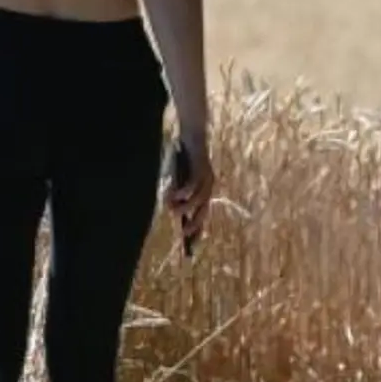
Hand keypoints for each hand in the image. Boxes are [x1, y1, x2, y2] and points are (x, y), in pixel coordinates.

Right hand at [166, 132, 215, 252]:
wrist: (192, 134)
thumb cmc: (184, 157)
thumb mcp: (179, 177)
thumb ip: (177, 192)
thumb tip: (173, 209)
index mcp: (204, 191)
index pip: (201, 214)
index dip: (197, 230)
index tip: (191, 247)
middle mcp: (209, 187)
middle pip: (204, 211)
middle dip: (195, 224)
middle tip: (184, 234)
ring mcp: (206, 178)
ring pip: (198, 199)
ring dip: (185, 207)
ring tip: (172, 211)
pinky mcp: (201, 168)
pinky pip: (193, 184)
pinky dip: (183, 192)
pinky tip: (174, 196)